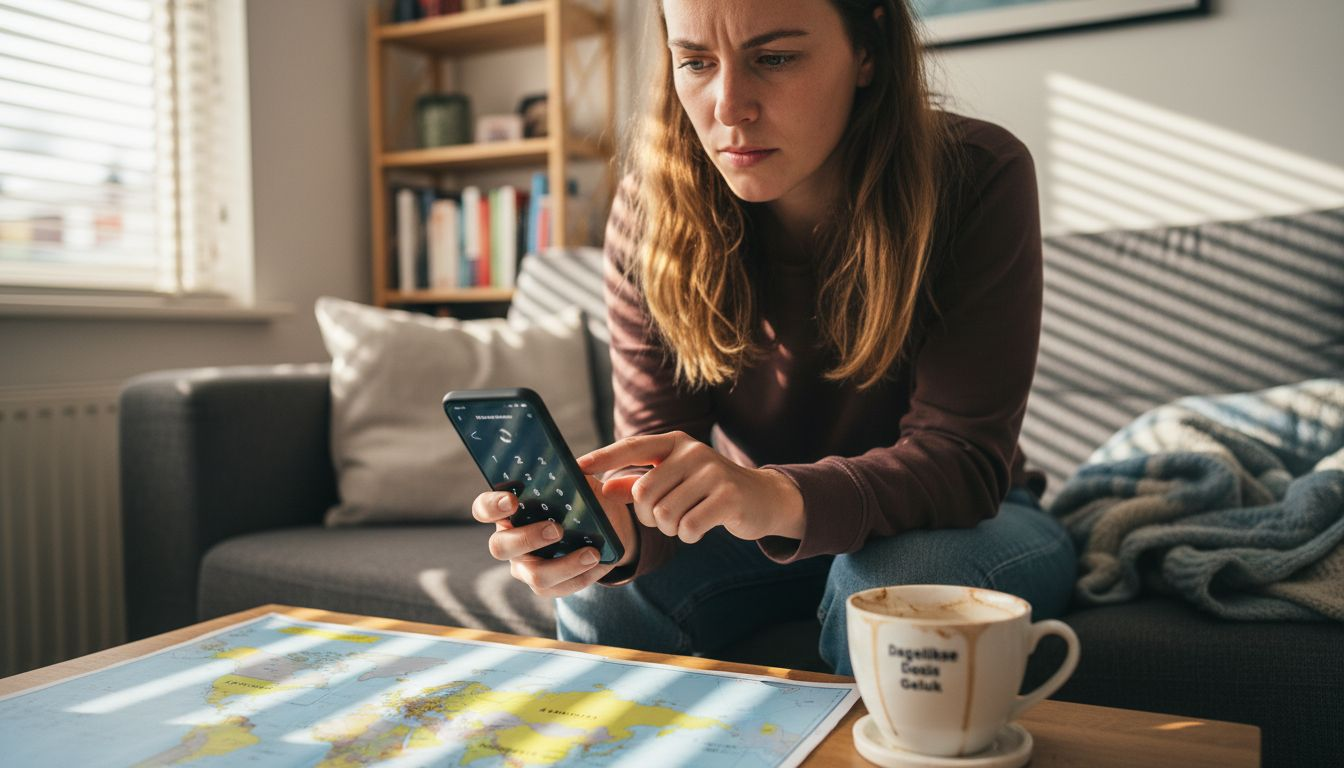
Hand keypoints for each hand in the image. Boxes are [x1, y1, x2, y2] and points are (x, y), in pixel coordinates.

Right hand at [471, 476, 637, 597]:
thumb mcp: (579, 483)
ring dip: (565, 565)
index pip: (484, 508)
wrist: (605, 526)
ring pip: (534, 576)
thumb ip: (571, 477)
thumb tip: (578, 469)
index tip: (513, 500)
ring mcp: (525, 567)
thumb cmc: (582, 499)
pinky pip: (560, 589)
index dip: (491, 506)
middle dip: (528, 538)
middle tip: (557, 529)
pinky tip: (599, 563)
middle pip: (500, 547)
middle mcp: (509, 541)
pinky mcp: (546, 586)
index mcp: (508, 511)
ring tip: (591, 553)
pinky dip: (582, 576)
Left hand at [577, 431, 804, 544]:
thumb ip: (638, 483)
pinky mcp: (728, 497)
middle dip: (648, 516)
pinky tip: (700, 527)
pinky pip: (688, 526)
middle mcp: (692, 451)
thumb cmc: (709, 490)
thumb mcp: (675, 480)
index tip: (577, 468)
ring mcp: (712, 472)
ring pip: (664, 514)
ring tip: (685, 521)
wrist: (762, 498)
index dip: (603, 458)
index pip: (632, 447)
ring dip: (670, 528)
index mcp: (675, 443)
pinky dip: (688, 535)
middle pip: (644, 493)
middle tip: (663, 518)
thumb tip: (602, 489)